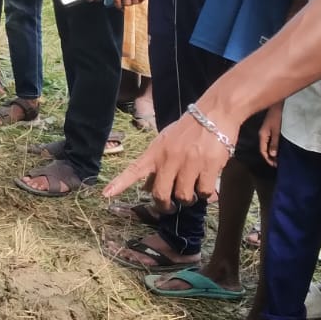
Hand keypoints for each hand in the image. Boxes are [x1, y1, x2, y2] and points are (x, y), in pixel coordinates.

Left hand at [102, 110, 234, 210]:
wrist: (215, 112)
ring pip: (183, 196)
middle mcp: (169, 158)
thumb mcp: (166, 143)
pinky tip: (206, 183)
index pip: (134, 169)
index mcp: (156, 151)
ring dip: (188, 199)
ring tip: (193, 190)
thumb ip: (156, 166)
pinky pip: (203, 192)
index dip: (119, 183)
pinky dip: (205, 194)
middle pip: (160, 194)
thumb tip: (145, 188)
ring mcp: (189, 162)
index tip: (105, 194)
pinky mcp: (208, 165)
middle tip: (171, 207)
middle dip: (165, 206)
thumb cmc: (188, 130)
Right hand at [258, 103, 282, 167]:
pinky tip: (278, 148)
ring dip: (272, 152)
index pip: (263, 151)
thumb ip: (274, 143)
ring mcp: (265, 132)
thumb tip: (272, 155)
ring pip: (267, 145)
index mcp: (262, 136)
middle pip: (264, 149)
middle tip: (278, 164)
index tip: (275, 165)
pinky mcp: (269, 129)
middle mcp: (262, 135)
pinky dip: (273, 147)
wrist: (277, 104)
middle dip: (270, 157)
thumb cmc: (277, 116)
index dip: (268, 159)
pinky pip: (269, 141)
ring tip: (279, 158)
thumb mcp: (277, 131)